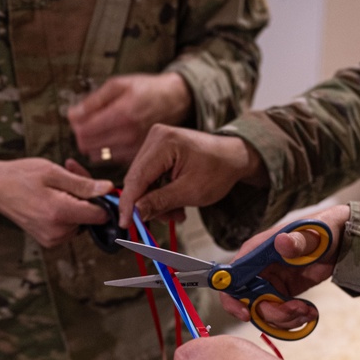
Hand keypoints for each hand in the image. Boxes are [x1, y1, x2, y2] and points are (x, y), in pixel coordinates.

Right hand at [0, 158, 114, 246]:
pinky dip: (67, 212)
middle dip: (86, 197)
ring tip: (58, 185)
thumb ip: (83, 185)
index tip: (93, 185)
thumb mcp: (53, 172)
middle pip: (90, 218)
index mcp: (60, 214)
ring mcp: (53, 239)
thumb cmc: (21, 176)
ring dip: (76, 204)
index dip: (102, 200)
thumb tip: (108, 189)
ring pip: (81, 222)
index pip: (100, 216)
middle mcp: (58, 232)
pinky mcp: (49, 241)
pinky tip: (54, 197)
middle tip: (71, 174)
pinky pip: (70, 227)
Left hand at [68, 73, 192, 164]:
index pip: (84, 131)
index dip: (76, 125)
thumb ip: (93, 101)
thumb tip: (71, 116)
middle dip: (82, 135)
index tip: (78, 117)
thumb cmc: (145, 89)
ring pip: (97, 155)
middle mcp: (128, 135)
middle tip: (88, 123)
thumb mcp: (118, 85)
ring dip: (93, 144)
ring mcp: (133, 148)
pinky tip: (112, 137)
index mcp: (122, 114)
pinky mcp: (137, 156)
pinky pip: (110, 158)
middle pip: (88, 145)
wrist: (174, 101)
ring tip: (100, 130)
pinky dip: (105, 150)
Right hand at [118, 125, 267, 221]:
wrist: (234, 157)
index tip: (125, 223)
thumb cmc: (218, 170)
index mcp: (163, 143)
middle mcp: (156, 137)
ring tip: (177, 213)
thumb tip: (136, 213)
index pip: (136, 177)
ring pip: (144, 180)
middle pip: (138, 178)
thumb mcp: (190, 192)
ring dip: (157, 200)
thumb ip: (160, 202)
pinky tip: (175, 202)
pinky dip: (161, 192)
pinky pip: (151, 176)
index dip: (129, 203)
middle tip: (166, 219)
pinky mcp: (160, 149)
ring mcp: (157, 141)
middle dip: (149, 203)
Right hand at [219, 205, 350, 328]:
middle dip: (272, 313)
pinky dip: (293, 319)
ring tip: (307, 311)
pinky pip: (280, 315)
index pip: (231, 278)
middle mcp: (258, 270)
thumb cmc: (323, 231)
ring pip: (266, 313)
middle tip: (297, 310)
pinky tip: (310, 313)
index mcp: (256, 252)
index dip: (232, 299)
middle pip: (249, 303)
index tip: (247, 314)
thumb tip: (281, 242)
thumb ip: (298, 241)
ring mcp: (270, 284)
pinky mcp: (283, 294)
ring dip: (286, 318)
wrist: (342, 241)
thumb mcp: (313, 236)